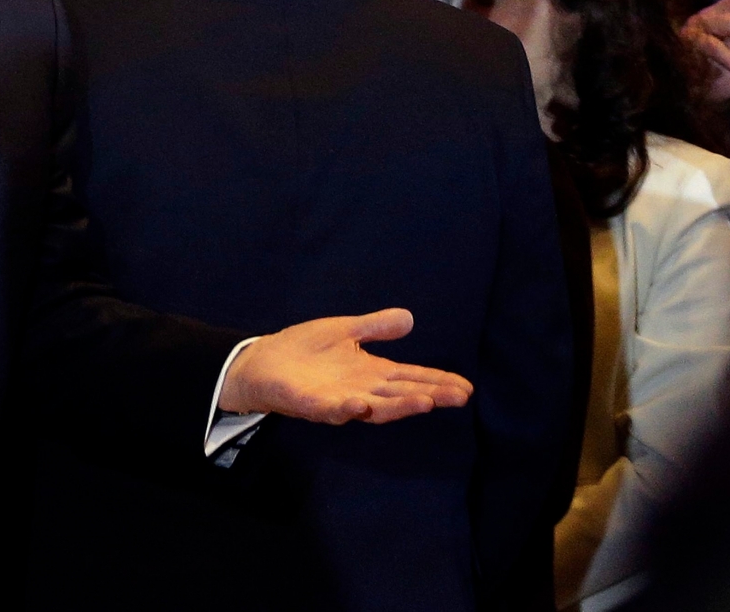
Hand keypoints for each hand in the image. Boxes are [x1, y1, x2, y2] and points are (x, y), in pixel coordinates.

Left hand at [218, 308, 471, 423]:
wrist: (262, 362)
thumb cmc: (304, 349)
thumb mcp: (345, 331)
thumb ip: (375, 328)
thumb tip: (409, 318)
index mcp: (370, 372)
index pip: (410, 376)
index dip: (437, 381)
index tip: (466, 387)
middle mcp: (361, 390)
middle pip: (402, 395)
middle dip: (430, 395)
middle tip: (460, 396)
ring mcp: (339, 400)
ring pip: (376, 407)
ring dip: (399, 406)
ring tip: (426, 402)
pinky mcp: (313, 405)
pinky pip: (333, 410)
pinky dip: (348, 410)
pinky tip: (362, 405)